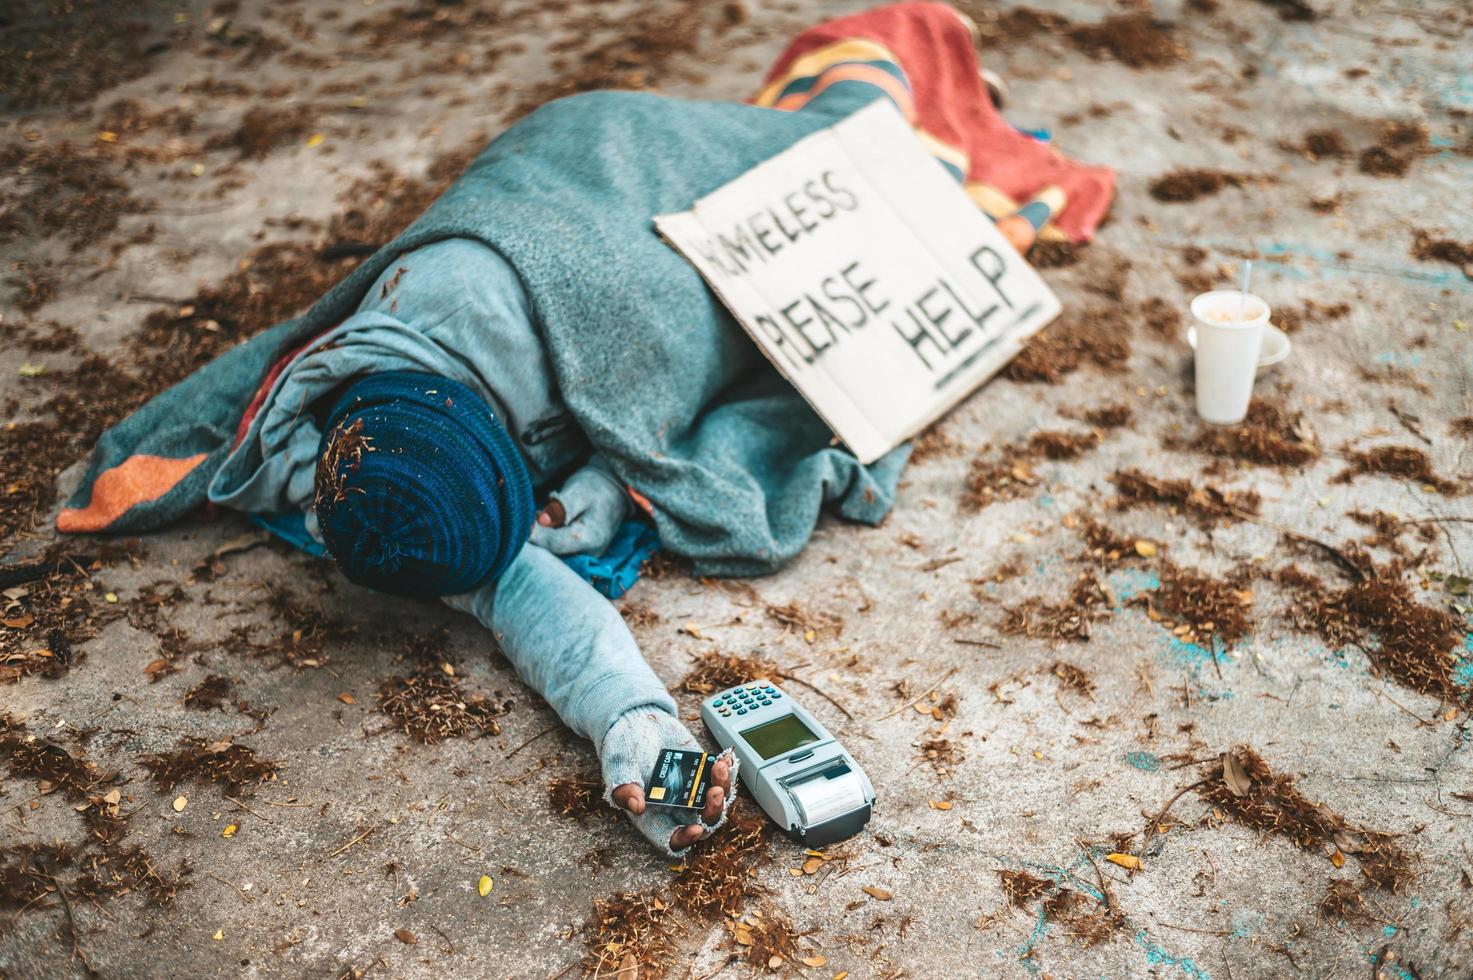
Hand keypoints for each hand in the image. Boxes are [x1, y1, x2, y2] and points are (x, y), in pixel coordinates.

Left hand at [529, 461, 629, 555]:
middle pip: (552, 553)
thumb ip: (562, 507)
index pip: (554, 544)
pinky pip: (556, 550)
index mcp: (590, 539)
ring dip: (540, 537)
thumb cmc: (596, 488)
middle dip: (536, 537)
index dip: (535, 534)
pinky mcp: (577, 553)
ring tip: (537, 516)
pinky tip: (544, 522)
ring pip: (552, 553)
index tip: (523, 522)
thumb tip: (541, 520)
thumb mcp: (580, 492)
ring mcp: (583, 555)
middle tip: (527, 519)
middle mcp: (588, 554)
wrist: (612, 491)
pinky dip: (546, 537)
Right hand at [611, 755, 732, 850]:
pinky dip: (727, 770)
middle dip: (713, 811)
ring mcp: (691, 789)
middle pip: (702, 822)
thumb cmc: (623, 748)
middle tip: (715, 792)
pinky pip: (720, 778)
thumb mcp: (619, 767)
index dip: (685, 838)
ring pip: (716, 802)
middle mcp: (675, 806)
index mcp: (653, 814)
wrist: (637, 721)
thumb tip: (637, 806)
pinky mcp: (702, 771)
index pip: (671, 838)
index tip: (696, 829)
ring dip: (723, 788)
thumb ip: (625, 788)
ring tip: (719, 767)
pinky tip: (725, 758)